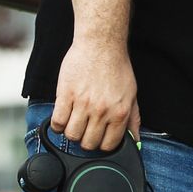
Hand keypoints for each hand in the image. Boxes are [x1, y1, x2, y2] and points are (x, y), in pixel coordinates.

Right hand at [52, 36, 139, 150]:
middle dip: (86, 141)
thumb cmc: (117, 69)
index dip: (102, 145)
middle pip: (88, 143)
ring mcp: (83, 103)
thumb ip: (133, 119)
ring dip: (70, 133)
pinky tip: (61, 119)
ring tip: (72, 125)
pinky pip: (57, 120)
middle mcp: (102, 111)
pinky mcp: (66, 94)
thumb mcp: (132, 95)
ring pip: (71, 134)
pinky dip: (56, 125)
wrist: (101, 46)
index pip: (109, 144)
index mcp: (119, 113)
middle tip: (84, 133)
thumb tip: (136, 139)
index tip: (98, 140)